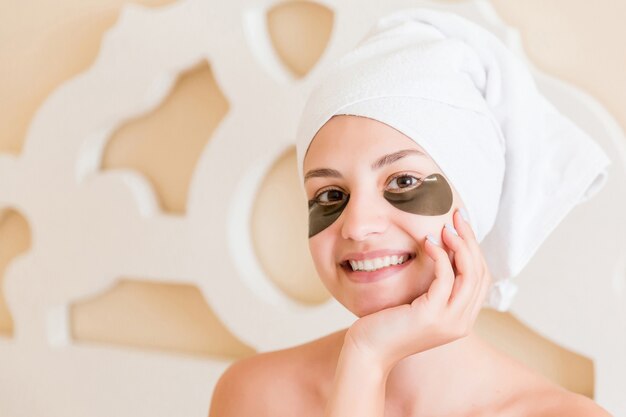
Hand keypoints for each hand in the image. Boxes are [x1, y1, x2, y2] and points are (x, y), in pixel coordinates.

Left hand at [345, 208, 491, 371]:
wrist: (367, 350)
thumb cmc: (386, 324)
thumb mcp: (417, 304)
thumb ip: (433, 288)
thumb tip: (439, 255)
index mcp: (461, 319)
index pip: (481, 279)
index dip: (474, 249)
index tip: (461, 226)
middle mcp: (461, 322)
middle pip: (480, 273)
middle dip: (471, 241)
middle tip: (458, 216)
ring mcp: (449, 321)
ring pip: (470, 274)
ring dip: (460, 245)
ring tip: (445, 226)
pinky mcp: (432, 316)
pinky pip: (445, 278)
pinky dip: (440, 256)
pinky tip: (427, 243)